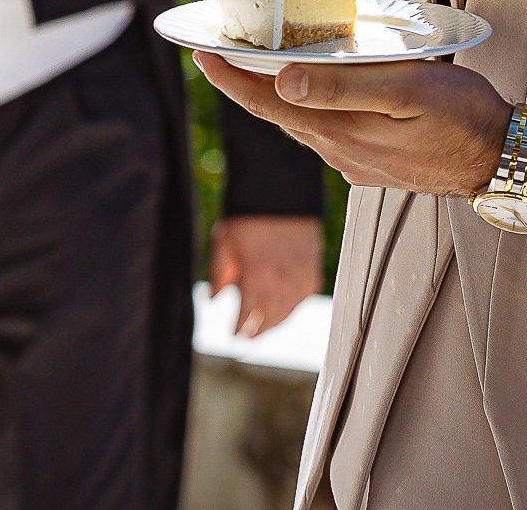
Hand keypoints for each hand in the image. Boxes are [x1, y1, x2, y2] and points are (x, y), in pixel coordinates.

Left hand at [196, 54, 509, 196]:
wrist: (503, 160)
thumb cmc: (461, 117)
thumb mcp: (405, 90)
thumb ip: (343, 87)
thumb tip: (281, 84)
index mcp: (338, 131)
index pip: (266, 103)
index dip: (230, 77)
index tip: (201, 51)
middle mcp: (337, 151)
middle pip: (278, 112)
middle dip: (249, 81)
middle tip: (226, 48)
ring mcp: (354, 161)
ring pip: (303, 121)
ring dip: (281, 93)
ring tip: (266, 61)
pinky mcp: (373, 163)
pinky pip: (330, 130)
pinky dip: (315, 106)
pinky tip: (322, 88)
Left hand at [210, 214, 324, 337]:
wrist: (279, 187)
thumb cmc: (248, 213)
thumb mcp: (224, 241)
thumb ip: (219, 273)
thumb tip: (213, 299)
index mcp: (256, 277)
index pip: (246, 316)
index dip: (239, 329)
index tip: (233, 335)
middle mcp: (280, 281)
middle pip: (269, 320)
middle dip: (257, 331)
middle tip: (248, 337)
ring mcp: (300, 275)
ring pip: (289, 312)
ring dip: (275, 322)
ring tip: (264, 326)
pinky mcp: (313, 266)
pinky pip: (305, 296)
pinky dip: (294, 305)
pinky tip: (286, 306)